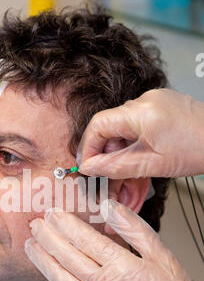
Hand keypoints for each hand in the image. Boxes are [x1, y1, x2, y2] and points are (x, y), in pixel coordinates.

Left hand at [25, 199, 203, 280]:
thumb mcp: (160, 253)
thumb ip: (132, 227)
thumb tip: (108, 206)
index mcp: (122, 267)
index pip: (85, 240)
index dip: (65, 225)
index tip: (52, 213)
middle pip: (68, 258)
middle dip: (48, 238)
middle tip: (35, 224)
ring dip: (43, 262)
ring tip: (31, 246)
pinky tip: (48, 277)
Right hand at [76, 89, 203, 178]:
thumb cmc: (198, 150)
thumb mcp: (152, 165)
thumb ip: (116, 166)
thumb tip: (90, 167)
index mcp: (140, 113)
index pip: (98, 125)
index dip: (88, 148)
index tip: (87, 167)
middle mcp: (145, 101)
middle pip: (110, 128)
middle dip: (107, 156)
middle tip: (109, 179)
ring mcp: (154, 101)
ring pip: (124, 129)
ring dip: (121, 153)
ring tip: (130, 175)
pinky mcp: (161, 106)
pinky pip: (138, 125)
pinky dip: (134, 144)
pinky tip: (141, 160)